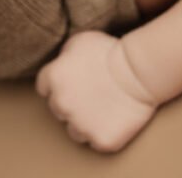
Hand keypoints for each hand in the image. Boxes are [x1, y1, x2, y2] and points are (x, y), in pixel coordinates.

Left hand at [35, 31, 157, 153]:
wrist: (138, 70)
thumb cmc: (110, 50)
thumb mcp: (79, 40)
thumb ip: (62, 57)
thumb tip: (60, 67)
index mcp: (53, 78)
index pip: (44, 88)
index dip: (59, 84)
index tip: (74, 81)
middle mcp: (61, 104)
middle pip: (58, 109)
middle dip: (71, 102)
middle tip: (92, 92)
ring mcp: (80, 125)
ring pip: (75, 130)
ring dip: (85, 121)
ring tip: (104, 106)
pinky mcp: (100, 140)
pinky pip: (96, 141)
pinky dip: (103, 132)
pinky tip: (113, 118)